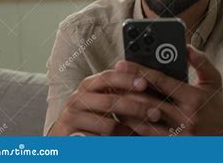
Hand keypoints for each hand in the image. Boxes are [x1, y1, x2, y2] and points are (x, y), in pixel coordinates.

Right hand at [48, 68, 167, 135]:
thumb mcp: (105, 99)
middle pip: (110, 101)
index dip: (126, 79)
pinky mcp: (68, 137)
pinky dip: (114, 144)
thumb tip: (145, 80)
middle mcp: (77, 98)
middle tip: (156, 113)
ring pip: (107, 125)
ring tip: (145, 134)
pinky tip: (125, 144)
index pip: (108, 77)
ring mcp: (70, 118)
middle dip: (136, 108)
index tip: (144, 83)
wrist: (66, 137)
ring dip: (129, 131)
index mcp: (89, 85)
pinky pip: (97, 141)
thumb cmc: (91, 116)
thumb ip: (119, 90)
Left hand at [115, 45, 222, 135]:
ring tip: (113, 98)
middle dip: (127, 90)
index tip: (122, 64)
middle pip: (148, 102)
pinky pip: (146, 137)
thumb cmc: (216, 107)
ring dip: (126, 110)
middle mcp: (185, 118)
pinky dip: (133, 127)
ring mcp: (177, 135)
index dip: (140, 71)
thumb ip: (201, 62)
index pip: (161, 82)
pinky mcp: (171, 146)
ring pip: (143, 122)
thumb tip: (186, 46)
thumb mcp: (214, 81)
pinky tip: (123, 117)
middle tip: (111, 80)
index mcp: (194, 98)